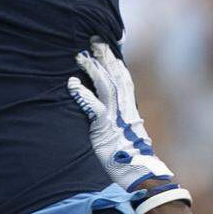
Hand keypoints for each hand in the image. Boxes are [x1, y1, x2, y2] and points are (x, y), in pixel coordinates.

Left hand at [69, 40, 174, 190]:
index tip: (110, 45)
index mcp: (131, 109)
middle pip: (116, 75)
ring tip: (81, 55)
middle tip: (95, 39)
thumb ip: (121, 121)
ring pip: (106, 85)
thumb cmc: (132, 159)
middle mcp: (125, 109)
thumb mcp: (129, 135)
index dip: (116, 61)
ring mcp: (116, 116)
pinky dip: (83, 93)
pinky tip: (72, 83)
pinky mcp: (106, 127)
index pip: (124, 79)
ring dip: (93, 68)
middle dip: (106, 56)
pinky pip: (94, 106)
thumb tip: (116, 115)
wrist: (140, 174)